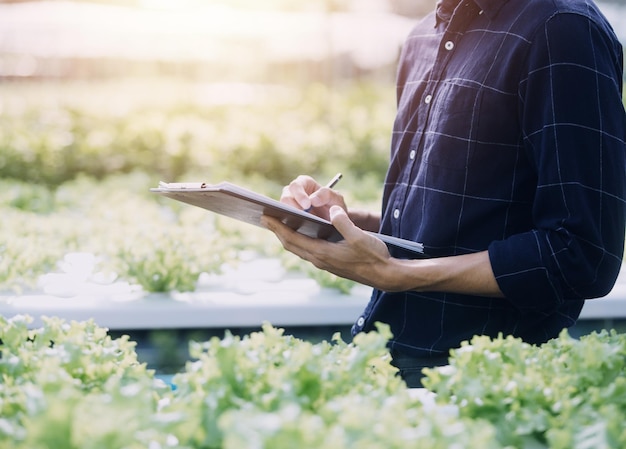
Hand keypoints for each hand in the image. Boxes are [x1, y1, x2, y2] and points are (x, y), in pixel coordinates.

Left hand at [262, 205, 397, 289]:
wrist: (385, 275)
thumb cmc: (374, 255)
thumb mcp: (359, 235)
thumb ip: (343, 222)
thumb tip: (331, 210)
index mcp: (323, 253)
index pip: (293, 239)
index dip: (277, 227)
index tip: (265, 217)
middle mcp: (320, 260)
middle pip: (291, 245)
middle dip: (277, 231)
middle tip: (266, 218)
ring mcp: (325, 263)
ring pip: (299, 248)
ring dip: (287, 236)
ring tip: (279, 224)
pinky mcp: (331, 263)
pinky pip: (308, 250)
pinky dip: (299, 241)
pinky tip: (301, 233)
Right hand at [280, 175, 347, 220]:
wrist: (335, 221)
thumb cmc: (335, 205)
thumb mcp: (336, 198)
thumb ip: (327, 194)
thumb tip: (312, 200)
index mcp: (304, 183)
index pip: (296, 185)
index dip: (299, 195)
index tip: (307, 205)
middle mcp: (294, 193)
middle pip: (285, 197)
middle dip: (292, 207)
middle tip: (301, 216)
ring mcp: (290, 206)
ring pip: (283, 210)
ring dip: (289, 217)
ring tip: (299, 224)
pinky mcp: (289, 218)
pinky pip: (285, 222)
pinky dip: (289, 226)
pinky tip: (297, 232)